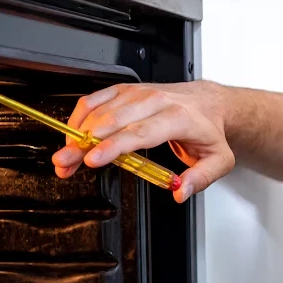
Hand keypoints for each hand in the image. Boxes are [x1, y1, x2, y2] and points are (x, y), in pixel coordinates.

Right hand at [53, 81, 235, 203]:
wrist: (208, 103)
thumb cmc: (208, 131)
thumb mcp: (218, 160)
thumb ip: (200, 178)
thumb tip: (180, 192)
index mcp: (177, 117)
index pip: (139, 132)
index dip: (113, 146)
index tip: (93, 159)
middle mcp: (154, 101)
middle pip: (111, 122)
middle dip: (84, 143)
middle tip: (65, 163)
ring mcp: (137, 93)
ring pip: (99, 110)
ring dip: (76, 134)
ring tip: (64, 158)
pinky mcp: (124, 90)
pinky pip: (95, 99)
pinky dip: (78, 117)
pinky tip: (71, 136)